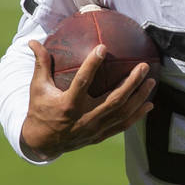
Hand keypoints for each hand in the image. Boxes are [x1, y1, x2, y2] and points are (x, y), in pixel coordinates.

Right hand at [19, 39, 154, 161]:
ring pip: (122, 113)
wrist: (43, 143)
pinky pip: (123, 126)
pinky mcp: (100, 136)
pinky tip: (149, 104)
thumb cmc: (40, 110)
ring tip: (151, 81)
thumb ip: (41, 64)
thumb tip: (33, 41)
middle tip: (143, 66)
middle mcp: (84, 118)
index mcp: (68, 105)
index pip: (82, 82)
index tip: (103, 47)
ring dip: (139, 97)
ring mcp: (95, 128)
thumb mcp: (37, 88)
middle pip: (114, 100)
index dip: (92, 64)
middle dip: (131, 83)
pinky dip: (137, 115)